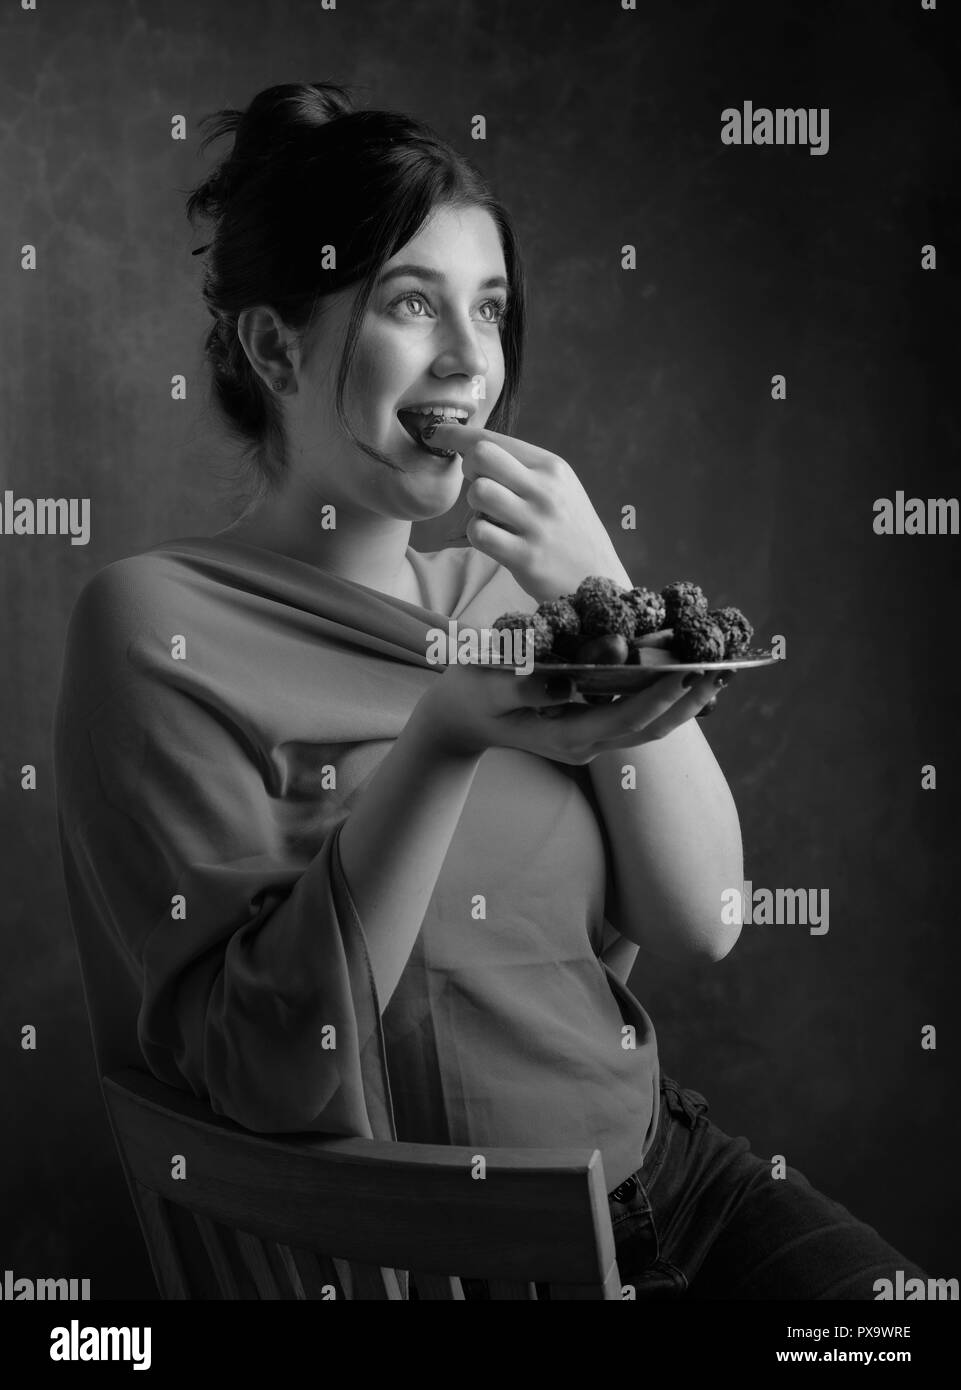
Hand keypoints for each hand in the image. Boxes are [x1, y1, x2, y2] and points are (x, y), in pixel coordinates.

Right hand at [415, 661, 719, 762]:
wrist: (460, 717)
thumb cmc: (470, 693)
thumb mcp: (484, 685)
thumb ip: (521, 685)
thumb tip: (563, 684)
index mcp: (564, 736)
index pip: (624, 718)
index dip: (659, 697)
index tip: (687, 672)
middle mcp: (585, 744)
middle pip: (649, 729)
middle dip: (688, 700)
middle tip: (724, 670)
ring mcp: (590, 740)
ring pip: (649, 727)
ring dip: (685, 703)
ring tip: (720, 673)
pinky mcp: (592, 727)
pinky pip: (637, 716)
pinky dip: (664, 698)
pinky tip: (687, 675)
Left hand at [425, 420, 631, 602]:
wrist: (598, 579)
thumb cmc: (568, 530)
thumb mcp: (559, 488)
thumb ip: (522, 468)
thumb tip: (471, 448)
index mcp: (552, 467)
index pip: (493, 438)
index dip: (456, 434)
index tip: (437, 433)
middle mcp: (546, 490)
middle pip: (482, 455)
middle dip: (468, 468)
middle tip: (478, 485)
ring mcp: (536, 523)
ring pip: (478, 493)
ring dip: (474, 506)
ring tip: (492, 516)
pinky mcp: (525, 556)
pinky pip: (479, 532)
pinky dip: (477, 534)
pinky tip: (495, 540)